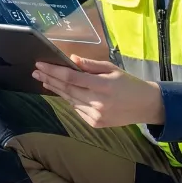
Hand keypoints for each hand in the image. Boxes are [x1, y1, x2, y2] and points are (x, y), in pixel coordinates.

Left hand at [33, 54, 164, 127]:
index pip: (72, 77)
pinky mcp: (95, 123)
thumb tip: (71, 59)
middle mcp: (98, 102)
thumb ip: (91, 65)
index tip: (41, 65)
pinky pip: (77, 109)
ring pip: (70, 100)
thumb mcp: (112, 69)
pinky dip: (69, 100)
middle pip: (67, 89)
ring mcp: (96, 115)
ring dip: (56, 89)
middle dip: (49, 79)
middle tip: (36, 71)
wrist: (145, 105)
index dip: (54, 71)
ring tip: (44, 80)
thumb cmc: (129, 83)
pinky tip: (63, 92)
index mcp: (103, 85)